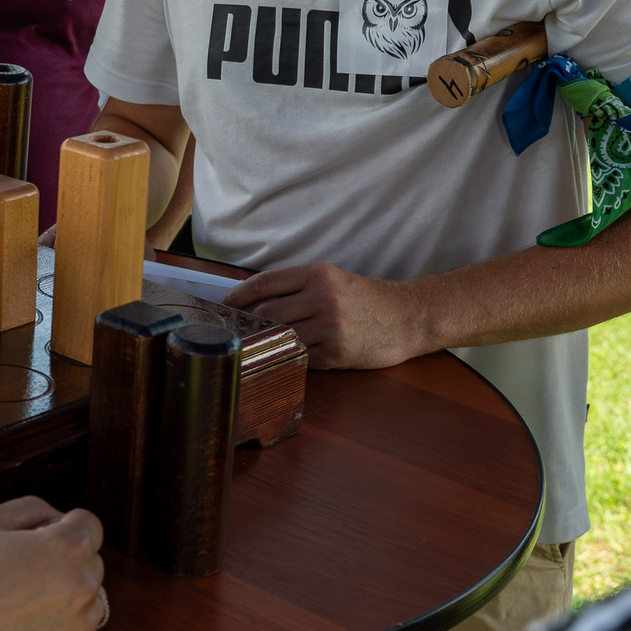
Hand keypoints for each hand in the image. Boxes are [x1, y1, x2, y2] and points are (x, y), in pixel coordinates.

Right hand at [0, 498, 103, 630]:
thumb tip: (57, 520)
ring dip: (67, 595)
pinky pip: (78, 630)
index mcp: (70, 546)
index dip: (62, 527)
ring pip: (88, 597)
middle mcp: (86, 583)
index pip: (89, 524)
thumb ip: (34, 508)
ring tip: (24, 604)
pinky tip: (27, 627)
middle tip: (24, 574)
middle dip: (65, 561)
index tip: (40, 541)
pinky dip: (60, 627)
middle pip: (89, 561)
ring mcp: (83, 622)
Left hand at [224, 262, 433, 369]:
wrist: (406, 318)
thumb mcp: (332, 279)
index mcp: (318, 274)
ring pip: (281, 337)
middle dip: (248, 322)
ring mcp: (330, 327)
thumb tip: (251, 299)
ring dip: (267, 342)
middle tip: (235, 328)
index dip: (238, 296)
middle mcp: (323, 298)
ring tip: (257, 343)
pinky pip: (300, 357)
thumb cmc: (364, 298)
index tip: (224, 305)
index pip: (264, 283)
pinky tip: (288, 354)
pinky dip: (291, 356)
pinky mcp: (336, 353)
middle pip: (267, 313)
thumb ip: (296, 286)